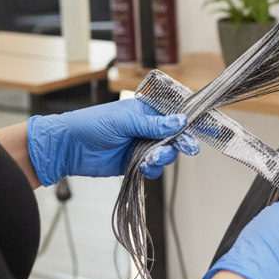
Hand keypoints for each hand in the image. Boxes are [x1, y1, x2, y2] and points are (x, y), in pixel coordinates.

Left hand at [27, 98, 200, 186]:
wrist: (68, 147)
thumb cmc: (91, 124)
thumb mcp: (125, 119)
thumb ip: (154, 124)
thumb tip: (180, 121)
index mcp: (146, 110)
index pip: (176, 113)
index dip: (193, 119)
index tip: (210, 126)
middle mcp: (147, 127)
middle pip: (175, 135)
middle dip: (182, 142)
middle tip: (189, 148)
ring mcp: (141, 145)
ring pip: (166, 153)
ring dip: (165, 157)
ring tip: (154, 158)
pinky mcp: (134, 162)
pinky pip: (153, 167)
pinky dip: (153, 168)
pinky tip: (145, 166)